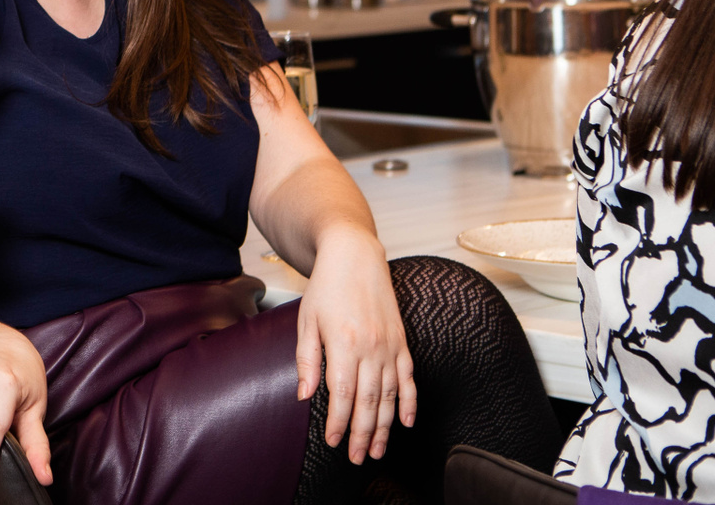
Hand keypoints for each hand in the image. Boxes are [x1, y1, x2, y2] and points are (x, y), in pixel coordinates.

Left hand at [295, 229, 415, 463]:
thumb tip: (305, 396)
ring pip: (390, 395)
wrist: (355, 256)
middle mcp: (371, 347)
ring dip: (385, 426)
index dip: (340, 423)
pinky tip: (406, 422)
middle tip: (358, 458)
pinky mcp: (401, 342)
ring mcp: (390, 345)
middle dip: (364, 434)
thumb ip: (307, 360)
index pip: (343, 395)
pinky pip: (409, 378)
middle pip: (369, 402)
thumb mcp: (306, 321)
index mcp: (344, 343)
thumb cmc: (326, 287)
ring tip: (379, 450)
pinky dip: (409, 402)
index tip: (334, 442)